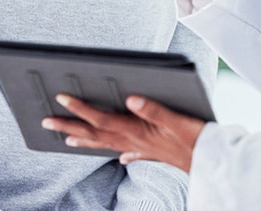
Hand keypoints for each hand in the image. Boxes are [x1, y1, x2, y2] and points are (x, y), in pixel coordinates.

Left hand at [42, 94, 205, 171]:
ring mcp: (143, 148)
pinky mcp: (155, 152)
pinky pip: (131, 153)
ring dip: (86, 140)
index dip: (80, 109)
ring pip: (107, 144)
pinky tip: (120, 156)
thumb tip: (131, 98)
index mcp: (137, 130)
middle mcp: (135, 140)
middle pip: (96, 133)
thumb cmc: (197, 140)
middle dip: (70, 126)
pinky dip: (122, 153)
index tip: (61, 99)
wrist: (214, 162)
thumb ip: (154, 109)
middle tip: (46, 121)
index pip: (102, 119)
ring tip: (68, 138)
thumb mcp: (178, 121)